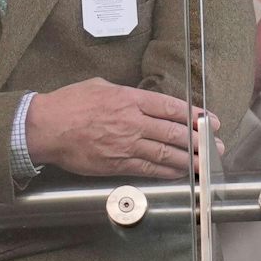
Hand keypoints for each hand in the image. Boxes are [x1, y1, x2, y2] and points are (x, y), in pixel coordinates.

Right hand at [25, 78, 219, 178]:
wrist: (46, 128)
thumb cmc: (69, 104)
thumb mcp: (100, 86)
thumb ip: (125, 94)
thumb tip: (141, 102)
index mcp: (129, 99)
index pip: (171, 108)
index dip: (195, 116)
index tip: (209, 121)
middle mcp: (132, 122)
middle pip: (175, 133)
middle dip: (199, 141)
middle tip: (215, 147)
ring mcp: (126, 145)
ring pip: (166, 155)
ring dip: (190, 161)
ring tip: (206, 165)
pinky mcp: (117, 164)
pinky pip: (148, 170)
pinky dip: (168, 172)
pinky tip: (180, 174)